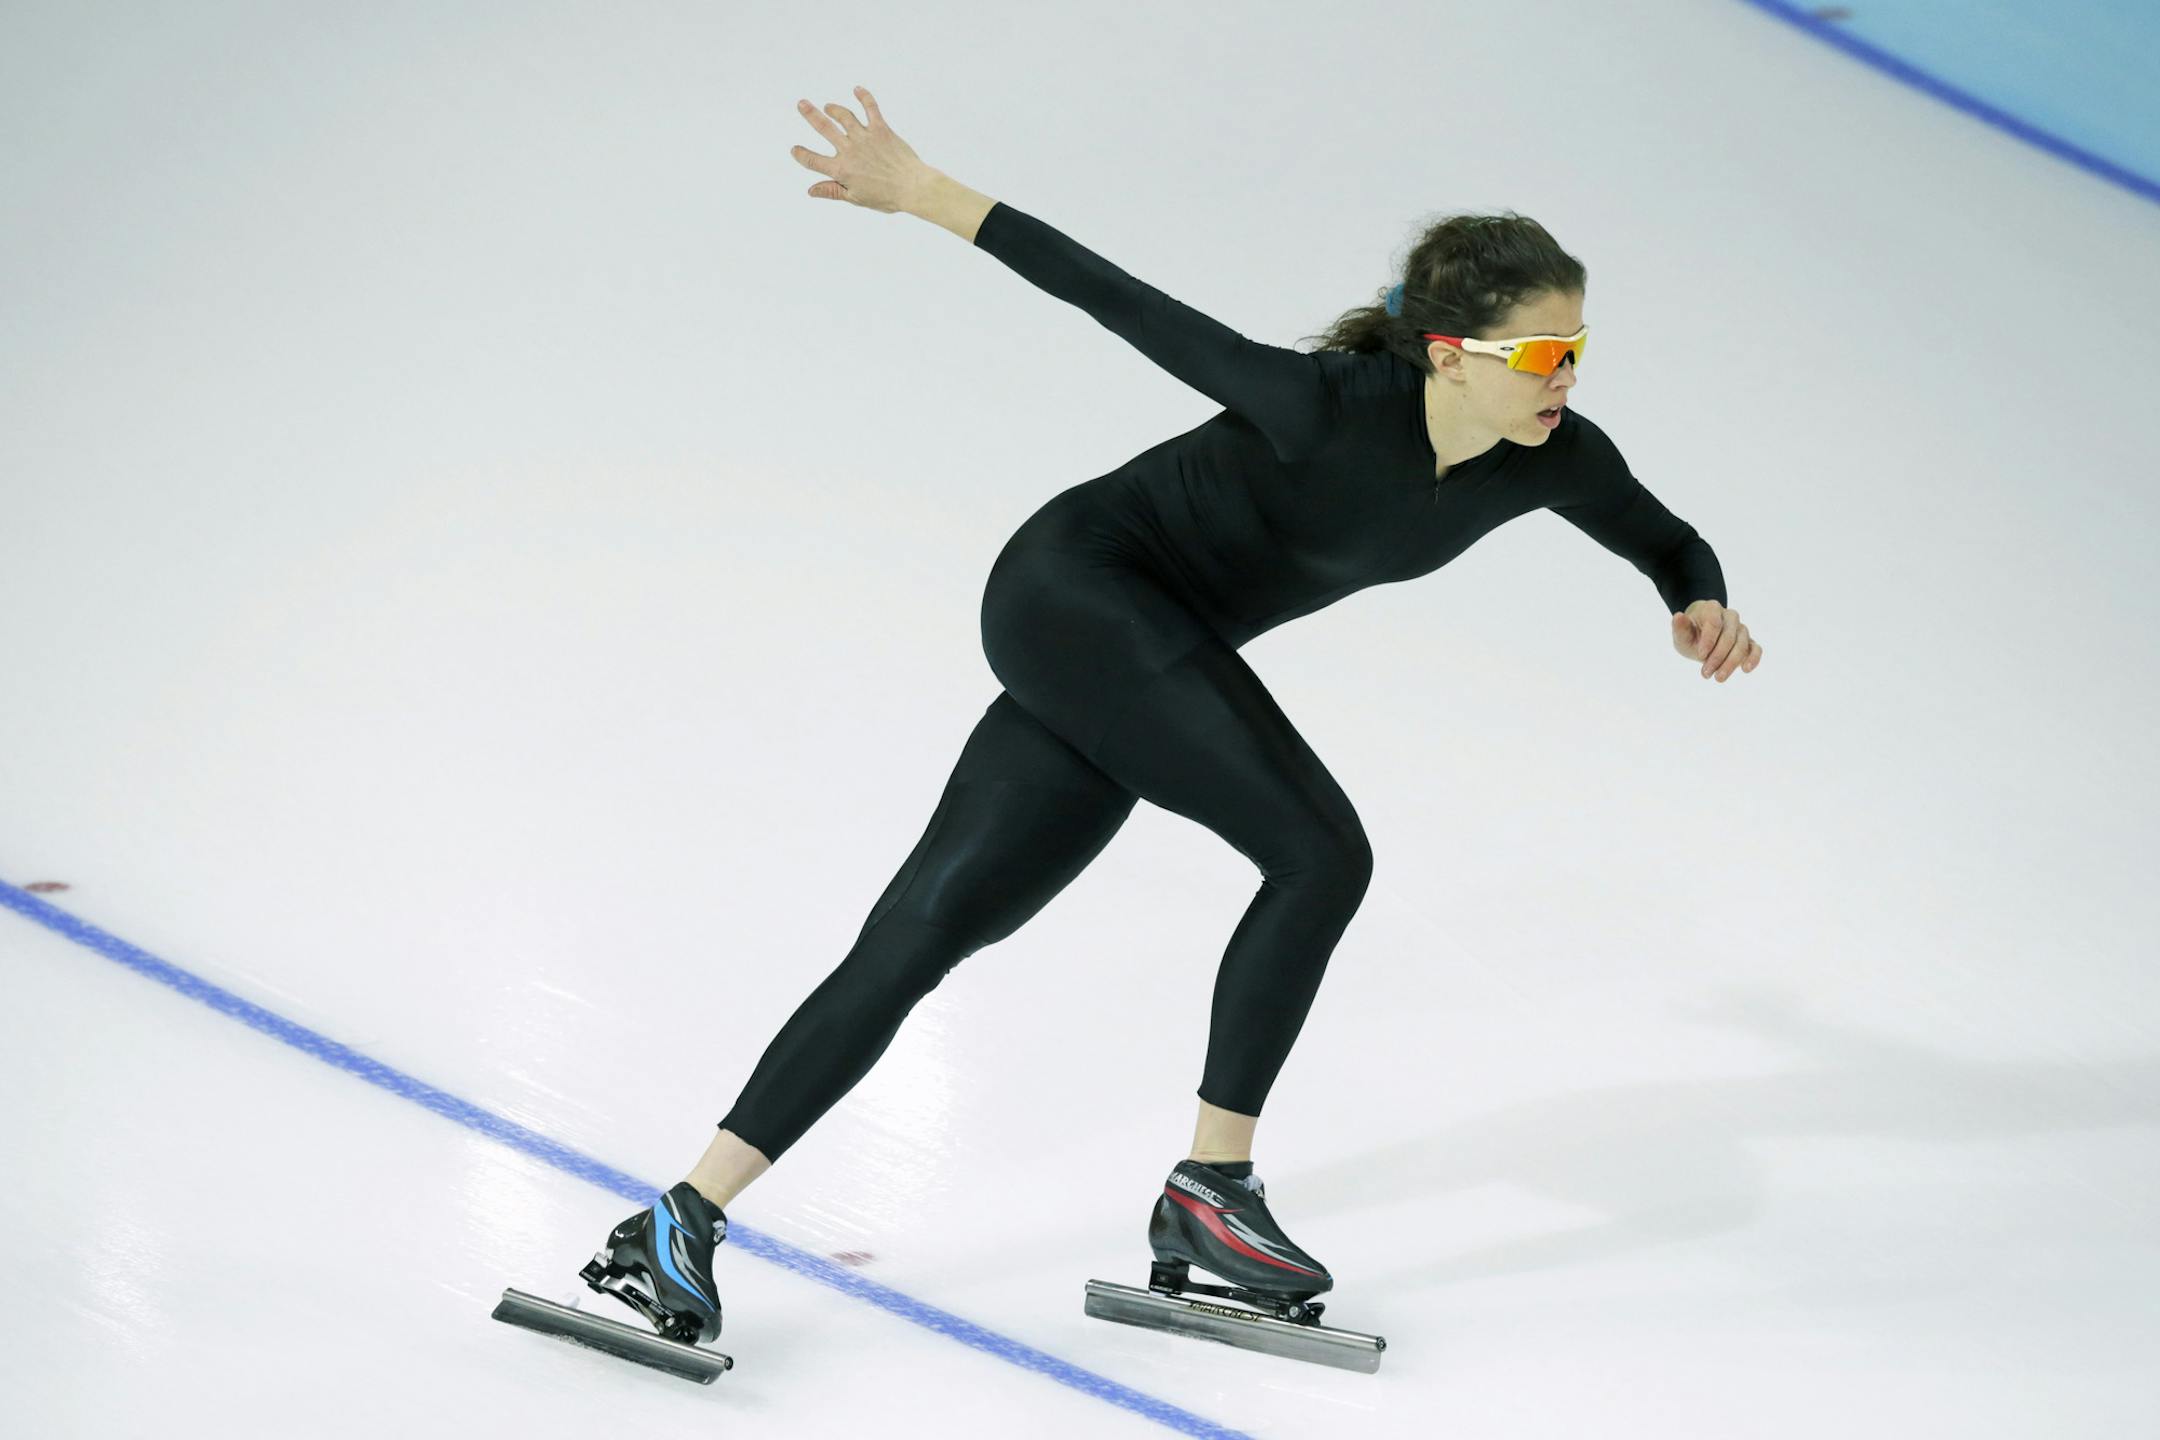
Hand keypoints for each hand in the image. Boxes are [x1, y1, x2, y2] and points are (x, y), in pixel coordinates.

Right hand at [788, 85, 932, 214]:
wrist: (912, 187)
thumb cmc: (886, 197)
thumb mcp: (856, 198)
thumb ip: (832, 191)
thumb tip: (810, 190)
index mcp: (842, 170)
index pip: (814, 160)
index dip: (802, 155)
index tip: (795, 149)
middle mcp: (850, 150)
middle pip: (824, 128)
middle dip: (811, 114)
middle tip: (802, 104)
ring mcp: (865, 137)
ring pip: (844, 116)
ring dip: (834, 108)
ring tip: (828, 106)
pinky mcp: (881, 129)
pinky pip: (871, 108)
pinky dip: (864, 97)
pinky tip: (857, 89)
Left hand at [1671, 600, 1760, 681]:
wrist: (1700, 638)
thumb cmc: (1691, 634)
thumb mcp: (1681, 634)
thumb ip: (1679, 627)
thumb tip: (1678, 616)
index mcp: (1712, 609)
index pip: (1714, 623)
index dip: (1708, 640)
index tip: (1699, 656)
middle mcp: (1730, 616)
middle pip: (1729, 637)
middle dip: (1717, 657)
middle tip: (1705, 673)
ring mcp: (1741, 628)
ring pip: (1742, 645)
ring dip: (1730, 663)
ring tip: (1718, 678)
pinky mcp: (1748, 642)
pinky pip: (1756, 648)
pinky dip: (1753, 658)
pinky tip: (1745, 669)